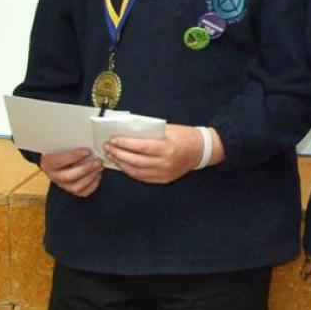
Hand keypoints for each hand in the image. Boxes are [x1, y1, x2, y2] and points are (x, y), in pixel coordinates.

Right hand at [40, 148, 102, 196]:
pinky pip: (83, 192)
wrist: (58, 157)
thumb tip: (86, 140)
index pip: (59, 161)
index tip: (88, 151)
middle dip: (86, 169)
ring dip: (91, 177)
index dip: (74, 156)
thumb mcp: (62, 143)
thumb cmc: (62, 148)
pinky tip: (98, 175)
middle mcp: (53, 176)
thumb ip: (72, 143)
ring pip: (76, 186)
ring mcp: (62, 185)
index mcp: (48, 163)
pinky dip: (93, 185)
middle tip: (98, 161)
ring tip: (100, 167)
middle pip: (68, 176)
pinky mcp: (71, 190)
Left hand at [104, 124, 221, 183]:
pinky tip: (124, 165)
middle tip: (108, 147)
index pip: (141, 147)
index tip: (113, 140)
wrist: (201, 150)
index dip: (125, 144)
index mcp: (167, 148)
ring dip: (122, 164)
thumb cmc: (185, 136)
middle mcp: (164, 162)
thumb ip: (150, 133)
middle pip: (135, 160)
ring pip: (136, 171)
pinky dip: (131, 171)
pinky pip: (143, 177)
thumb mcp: (169, 130)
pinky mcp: (163, 179)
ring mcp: (164, 173)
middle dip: (119, 153)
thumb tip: (128, 133)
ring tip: (113, 156)